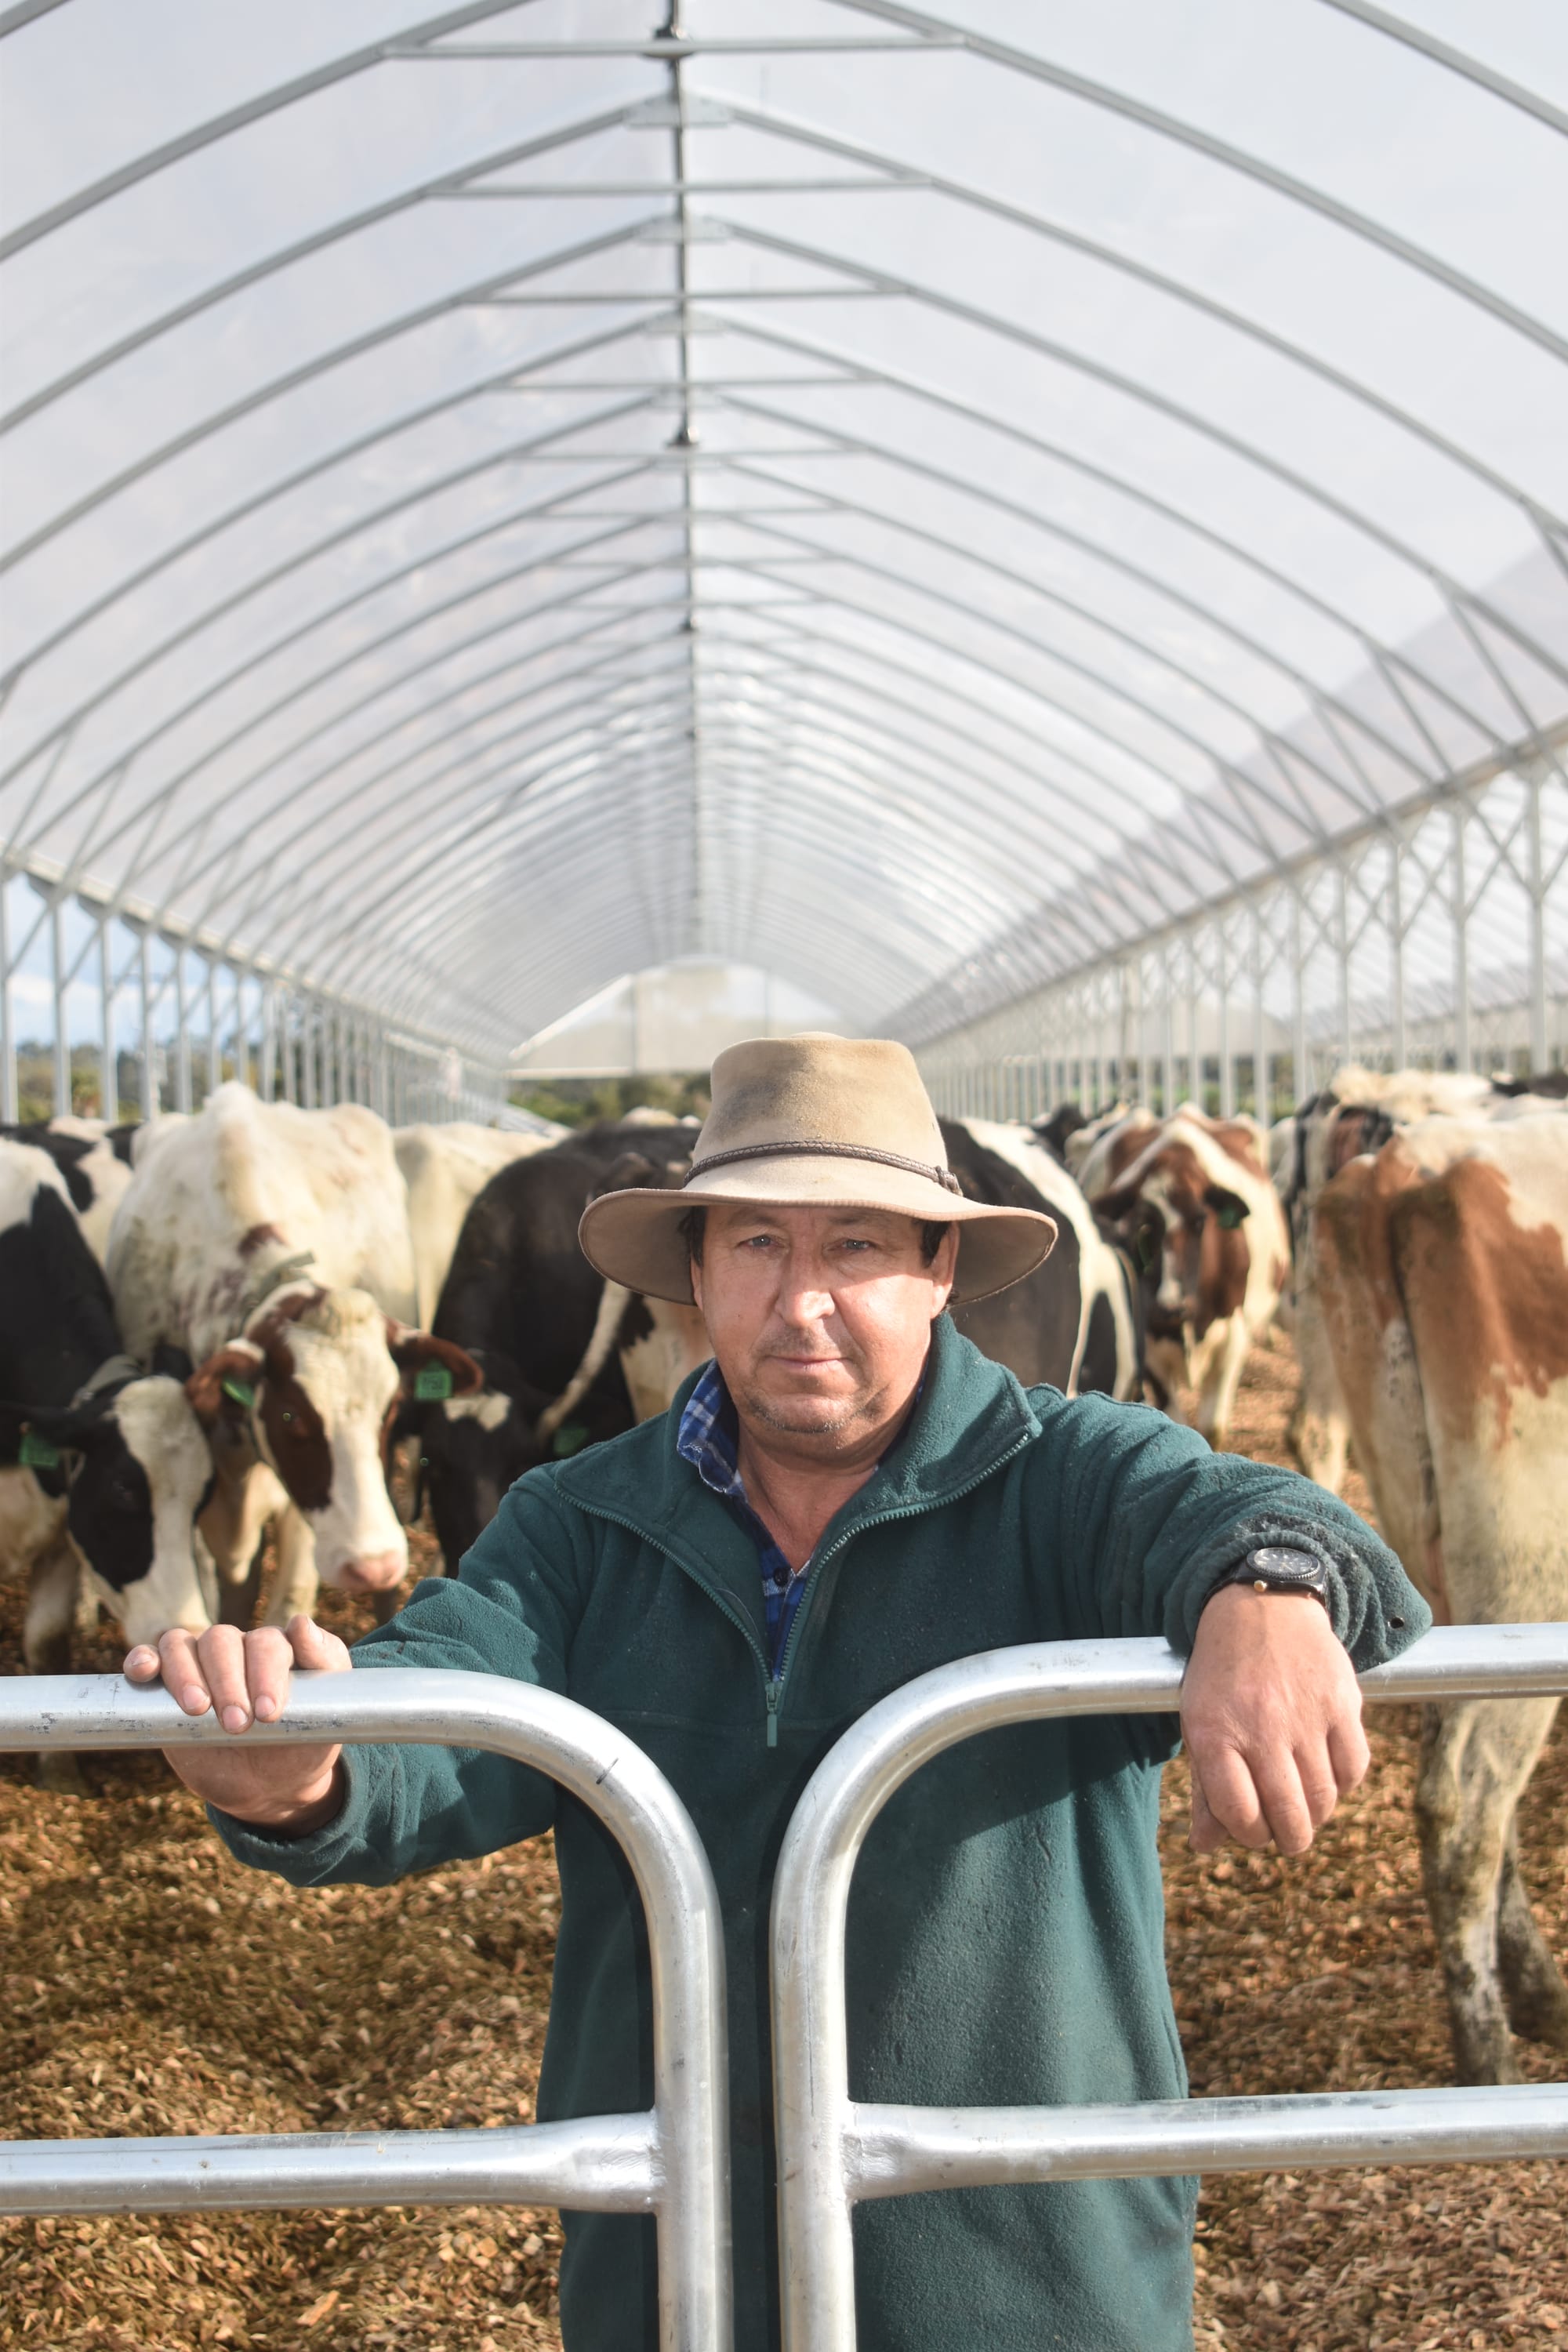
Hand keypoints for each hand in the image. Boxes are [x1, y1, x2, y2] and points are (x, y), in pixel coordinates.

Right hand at [123, 1615, 349, 1831]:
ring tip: (197, 1710)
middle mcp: (235, 1650)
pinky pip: (148, 1660)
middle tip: (238, 1724)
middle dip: (227, 1681)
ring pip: (181, 1645)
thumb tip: (299, 1621)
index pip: (266, 1643)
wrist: (273, 1785)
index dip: (265, 1673)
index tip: (269, 1714)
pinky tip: (143, 1672)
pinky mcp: (164, 1689)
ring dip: (185, 1673)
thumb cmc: (303, 1741)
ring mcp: (198, 1666)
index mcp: (275, 1648)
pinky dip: (142, 1660)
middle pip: (220, 1640)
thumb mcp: (329, 1708)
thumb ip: (324, 1660)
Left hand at [1180, 1584, 1369, 1855]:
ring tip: (1305, 1806)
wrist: (1261, 1608)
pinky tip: (1328, 1774)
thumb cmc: (1224, 1676)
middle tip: (1286, 1834)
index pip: (1239, 1814)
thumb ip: (1205, 1788)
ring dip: (1316, 1815)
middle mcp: (1260, 1726)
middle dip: (1288, 1839)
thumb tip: (1205, 1847)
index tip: (1252, 1828)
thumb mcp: (1199, 1723)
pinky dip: (1344, 1783)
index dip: (1248, 1834)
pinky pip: (1354, 1768)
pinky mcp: (1341, 1702)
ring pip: (1323, 1798)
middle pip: (1287, 1816)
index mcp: (1214, 1732)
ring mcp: (1304, 1715)